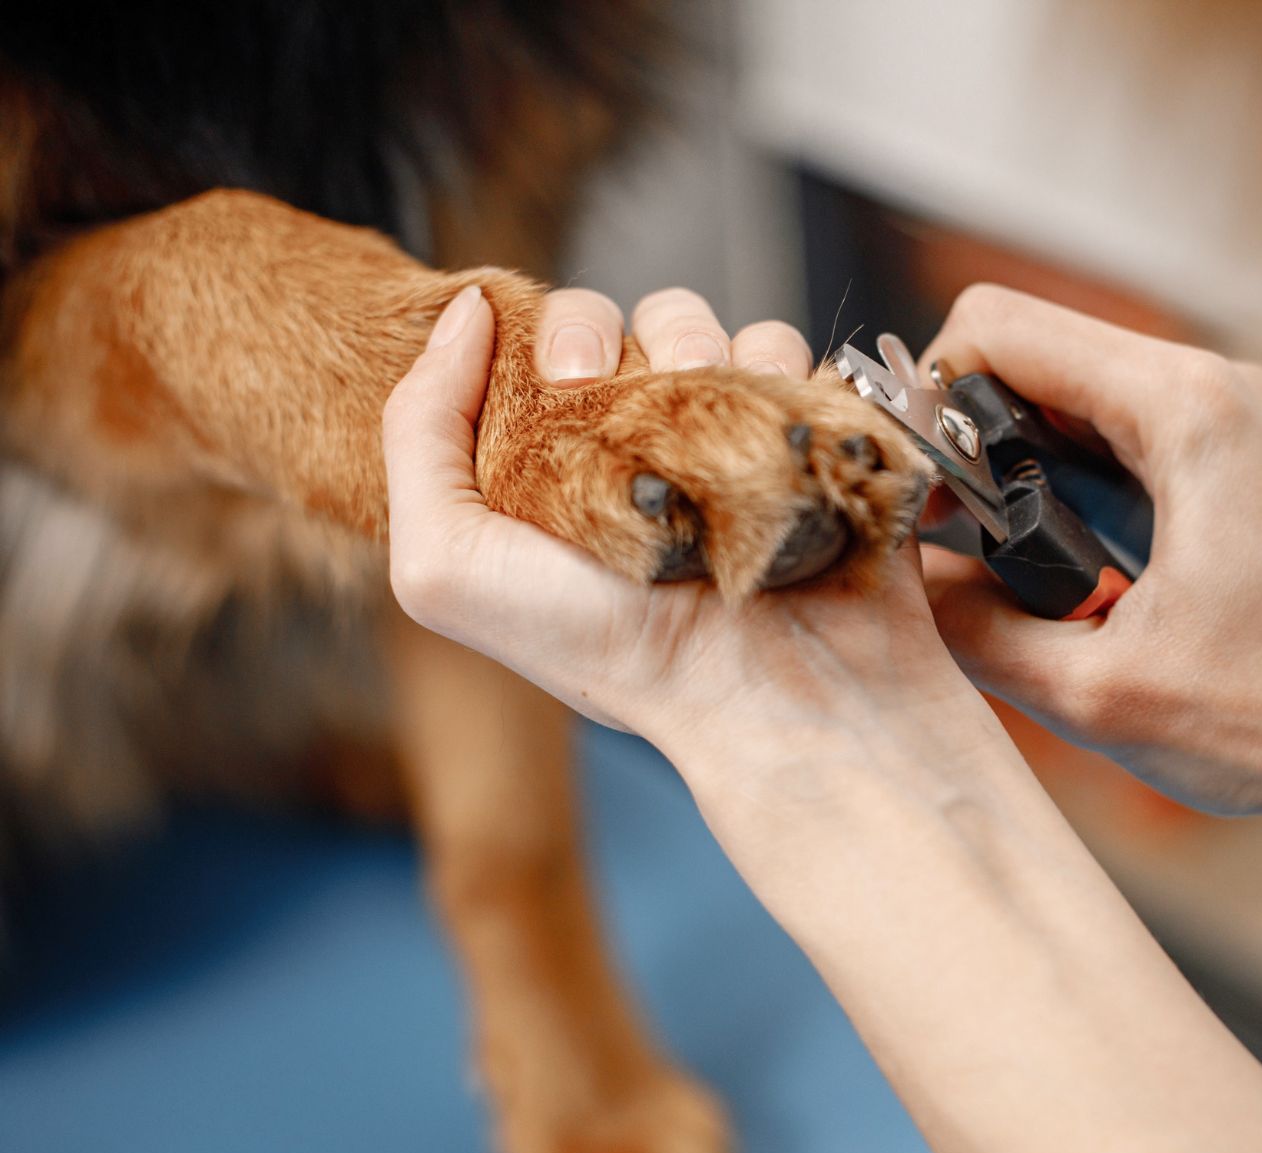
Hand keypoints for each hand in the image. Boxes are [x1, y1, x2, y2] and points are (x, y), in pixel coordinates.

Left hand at [382, 285, 973, 751]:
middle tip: (621, 388)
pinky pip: (789, 356)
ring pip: (706, 326)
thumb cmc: (605, 649)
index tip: (562, 375)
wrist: (760, 691)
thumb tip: (467, 311)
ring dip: (702, 342)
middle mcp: (639, 454)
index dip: (547, 336)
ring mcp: (725, 443)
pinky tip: (767, 423)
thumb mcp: (445, 567)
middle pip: (618, 322)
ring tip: (706, 419)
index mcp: (555, 472)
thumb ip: (416, 433)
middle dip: (613, 331)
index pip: (538, 349)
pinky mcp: (804, 438)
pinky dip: (779, 368)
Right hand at [918, 285, 1261, 817]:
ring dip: (1020, 453)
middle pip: (1038, 347)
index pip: (1000, 326)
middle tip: (947, 529)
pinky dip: (1075, 469)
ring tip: (1003, 552)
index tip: (917, 482)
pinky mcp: (1249, 444)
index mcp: (1189, 412)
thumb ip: (969, 625)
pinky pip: (1128, 421)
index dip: (930, 394)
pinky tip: (1067, 553)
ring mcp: (1244, 408)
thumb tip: (902, 579)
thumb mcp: (1090, 691)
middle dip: (971, 428)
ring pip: (1080, 383)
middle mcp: (1223, 384)